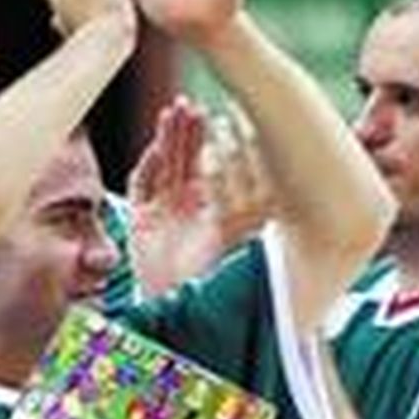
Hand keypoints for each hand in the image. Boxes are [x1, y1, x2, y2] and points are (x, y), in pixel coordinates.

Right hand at [127, 95, 268, 294]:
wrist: (185, 312)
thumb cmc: (218, 277)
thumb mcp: (244, 233)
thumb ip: (256, 204)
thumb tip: (277, 174)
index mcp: (212, 209)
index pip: (210, 165)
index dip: (212, 140)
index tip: (219, 115)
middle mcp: (187, 208)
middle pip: (185, 160)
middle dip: (188, 132)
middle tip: (192, 106)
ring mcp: (162, 213)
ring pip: (163, 166)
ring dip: (167, 139)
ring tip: (173, 112)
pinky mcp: (141, 223)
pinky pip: (141, 187)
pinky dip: (147, 166)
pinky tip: (156, 148)